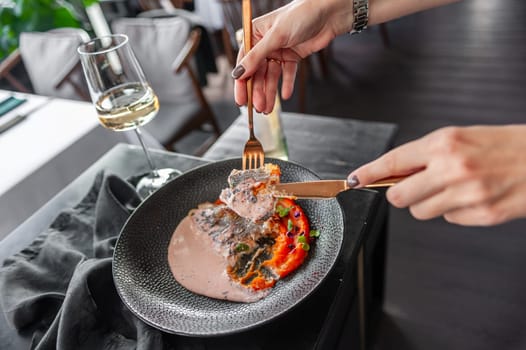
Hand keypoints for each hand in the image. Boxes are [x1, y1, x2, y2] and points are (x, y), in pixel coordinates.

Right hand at [232, 0, 352, 113]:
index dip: (242, 82)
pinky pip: (287, 74)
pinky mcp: (293, 57)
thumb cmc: (301, 15)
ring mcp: (279, 51)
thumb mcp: (275, 36)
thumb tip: (238, 73)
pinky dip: (286, 85)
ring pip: (271, 76)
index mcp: (255, 35)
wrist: (329, 14)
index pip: (244, 62)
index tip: (241, 99)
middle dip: (257, 91)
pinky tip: (285, 96)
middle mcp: (265, 44)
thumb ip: (256, 57)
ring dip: (269, 92)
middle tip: (258, 107)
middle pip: (257, 73)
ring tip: (268, 108)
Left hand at [347, 125, 525, 225]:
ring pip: (421, 212)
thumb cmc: (505, 145)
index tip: (354, 180)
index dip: (369, 172)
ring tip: (452, 189)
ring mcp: (468, 194)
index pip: (394, 161)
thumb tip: (396, 173)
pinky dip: (455, 212)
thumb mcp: (462, 138)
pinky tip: (472, 197)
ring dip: (428, 204)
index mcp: (445, 143)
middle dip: (401, 194)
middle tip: (413, 187)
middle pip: (400, 196)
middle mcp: (453, 169)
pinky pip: (450, 220)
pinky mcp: (483, 214)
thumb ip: (427, 155)